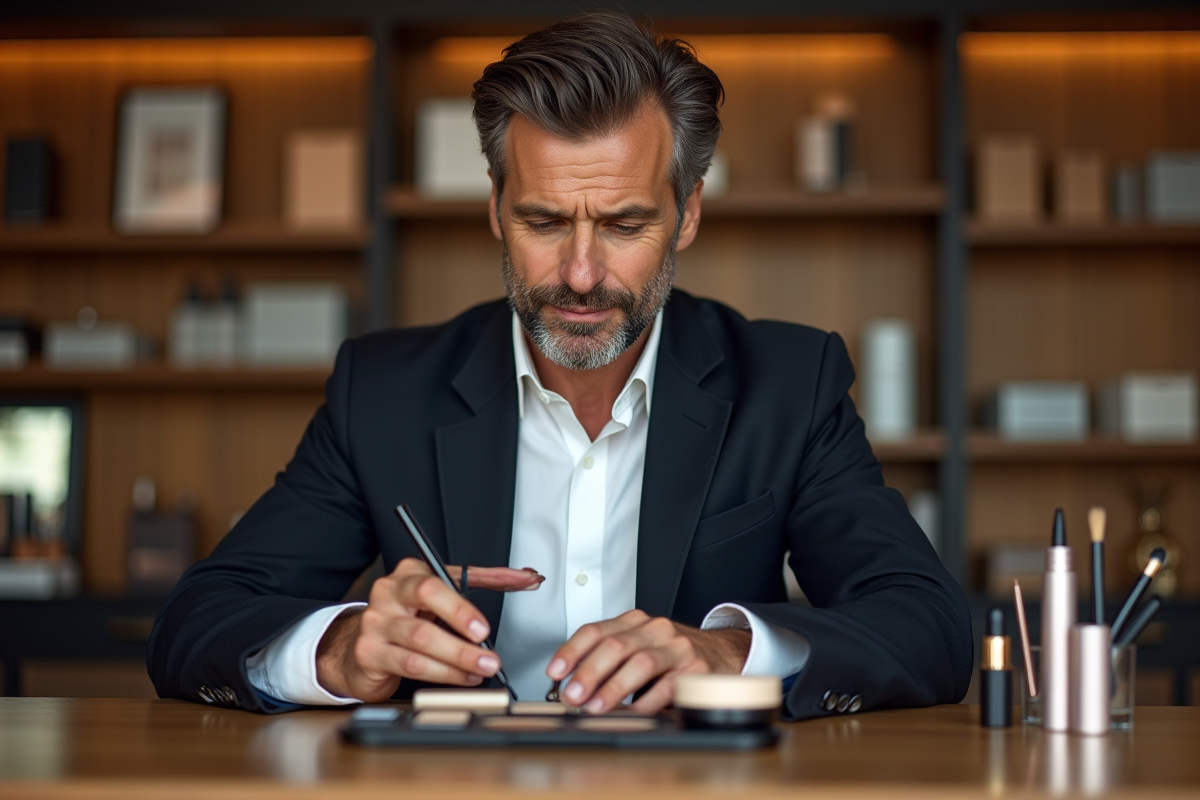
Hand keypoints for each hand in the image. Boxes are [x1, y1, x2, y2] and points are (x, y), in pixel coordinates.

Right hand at [316, 558, 542, 701]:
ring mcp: (376, 624)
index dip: (461, 608)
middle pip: (424, 612)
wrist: (361, 641)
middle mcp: (387, 594)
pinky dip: (441, 675)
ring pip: (420, 643)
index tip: (483, 629)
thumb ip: (486, 580)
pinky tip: (461, 678)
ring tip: (482, 670)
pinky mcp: (369, 653)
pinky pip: (410, 665)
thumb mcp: (444, 591)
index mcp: (408, 574)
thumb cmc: (410, 613)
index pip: (435, 583)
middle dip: (460, 636)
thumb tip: (526, 577)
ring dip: (457, 661)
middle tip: (488, 656)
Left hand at [545, 610, 750, 714]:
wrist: (721, 653)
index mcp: (634, 622)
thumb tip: (569, 685)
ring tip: (595, 706)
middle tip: (571, 695)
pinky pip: (668, 687)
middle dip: (589, 672)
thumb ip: (608, 660)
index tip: (554, 671)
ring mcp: (677, 648)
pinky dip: (647, 703)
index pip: (596, 630)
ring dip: (614, 687)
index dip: (572, 650)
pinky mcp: (696, 670)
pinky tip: (632, 713)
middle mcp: (655, 630)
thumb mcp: (638, 647)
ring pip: (641, 663)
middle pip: (616, 646)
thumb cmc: (670, 655)